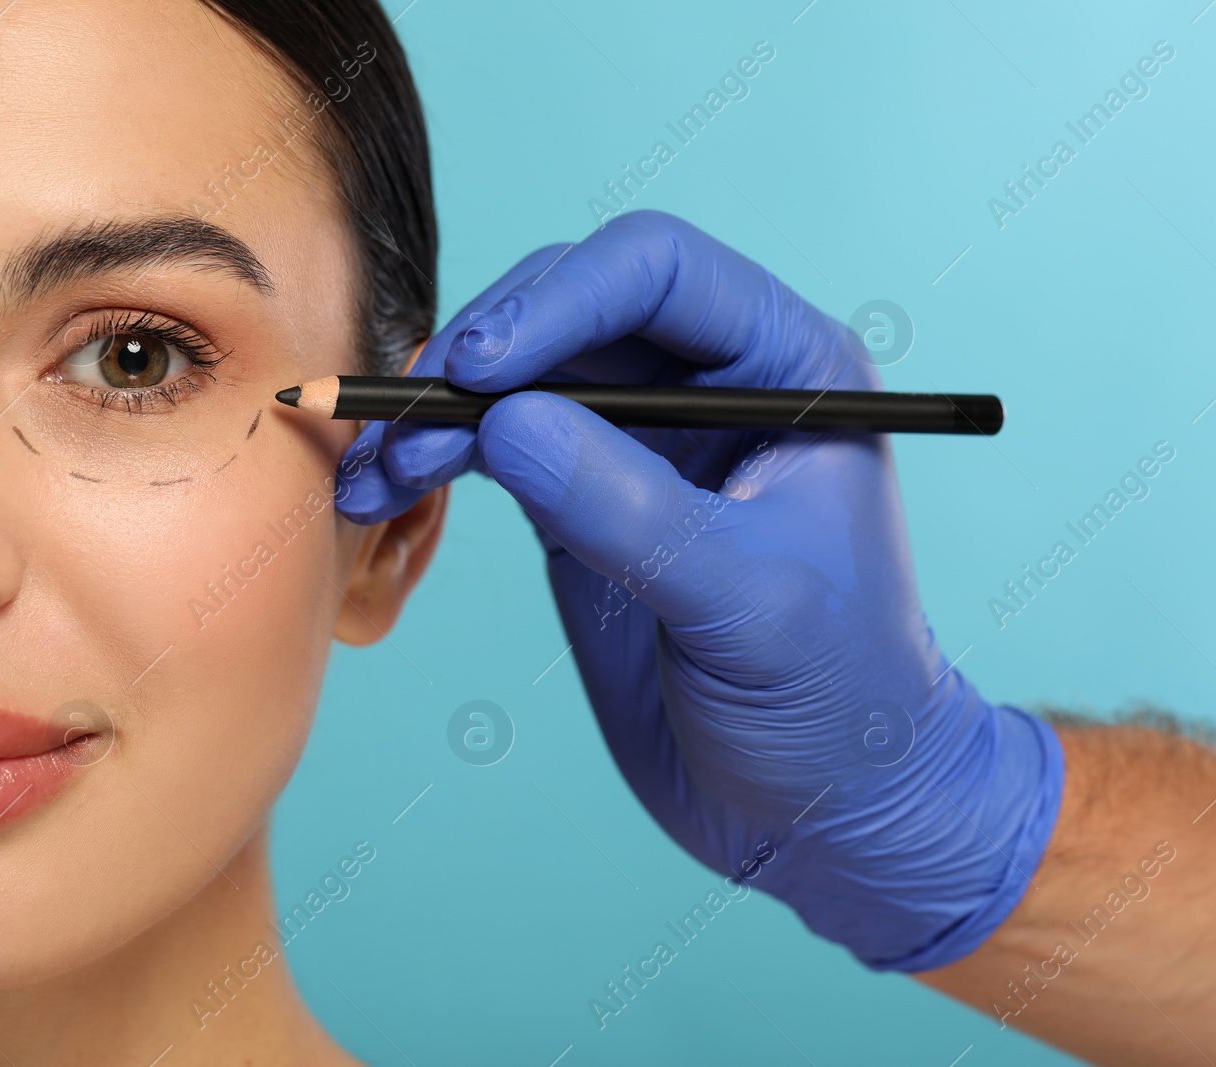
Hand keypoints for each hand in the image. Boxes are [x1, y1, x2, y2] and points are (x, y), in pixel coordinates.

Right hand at [337, 211, 1063, 969]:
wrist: (828, 806)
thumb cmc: (838, 702)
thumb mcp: (744, 603)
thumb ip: (627, 508)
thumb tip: (503, 421)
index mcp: (791, 369)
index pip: (661, 272)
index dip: (562, 299)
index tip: (483, 369)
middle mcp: (715, 385)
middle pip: (574, 307)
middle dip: (482, 354)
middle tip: (408, 424)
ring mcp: (646, 442)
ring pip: (523, 373)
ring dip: (440, 408)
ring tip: (377, 471)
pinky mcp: (590, 502)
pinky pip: (500, 445)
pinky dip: (438, 458)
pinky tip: (387, 490)